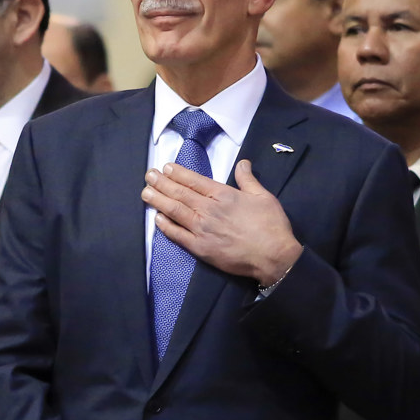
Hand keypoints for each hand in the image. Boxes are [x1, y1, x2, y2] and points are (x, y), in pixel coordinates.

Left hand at [142, 160, 302, 286]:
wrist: (273, 256)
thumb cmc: (271, 225)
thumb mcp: (263, 196)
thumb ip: (248, 179)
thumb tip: (243, 163)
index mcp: (224, 195)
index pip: (195, 181)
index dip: (178, 173)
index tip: (166, 167)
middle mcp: (209, 210)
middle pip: (180, 193)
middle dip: (162, 183)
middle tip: (149, 175)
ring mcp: (202, 230)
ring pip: (175, 211)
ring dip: (158, 200)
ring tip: (145, 192)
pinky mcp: (200, 248)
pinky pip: (178, 235)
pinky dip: (166, 226)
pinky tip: (156, 218)